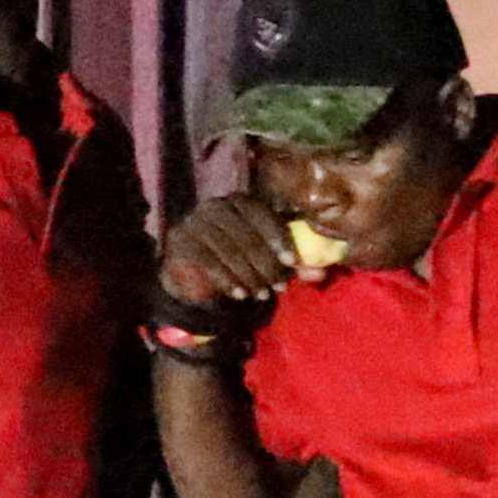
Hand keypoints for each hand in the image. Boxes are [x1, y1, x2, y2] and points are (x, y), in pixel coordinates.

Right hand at [160, 192, 300, 309]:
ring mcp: (194, 221)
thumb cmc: (242, 264)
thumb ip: (295, 264)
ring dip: (248, 275)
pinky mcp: (179, 240)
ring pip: (227, 247)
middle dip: (265, 262)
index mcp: (241, 202)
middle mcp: (215, 205)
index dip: (278, 237)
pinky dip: (226, 279)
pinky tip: (240, 294)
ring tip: (261, 294)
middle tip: (278, 286)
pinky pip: (206, 260)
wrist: (199, 279)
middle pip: (244, 232)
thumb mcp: (272, 263)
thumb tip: (317, 272)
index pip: (261, 213)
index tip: (291, 263)